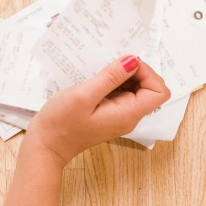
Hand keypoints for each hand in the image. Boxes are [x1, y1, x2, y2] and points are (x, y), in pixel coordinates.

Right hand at [24, 56, 170, 166]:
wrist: (46, 145)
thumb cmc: (61, 123)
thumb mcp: (84, 95)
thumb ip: (110, 77)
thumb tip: (133, 61)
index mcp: (128, 114)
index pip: (159, 92)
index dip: (148, 73)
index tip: (125, 64)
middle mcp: (128, 116)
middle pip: (149, 89)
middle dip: (135, 71)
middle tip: (111, 63)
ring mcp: (119, 115)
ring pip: (135, 89)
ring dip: (123, 74)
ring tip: (101, 68)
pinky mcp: (108, 113)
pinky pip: (120, 93)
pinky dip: (113, 81)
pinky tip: (97, 76)